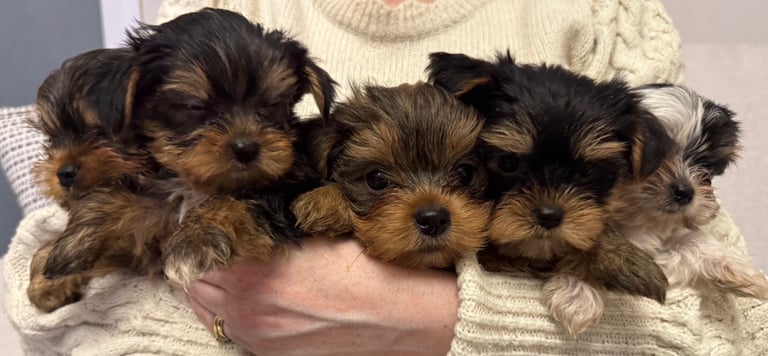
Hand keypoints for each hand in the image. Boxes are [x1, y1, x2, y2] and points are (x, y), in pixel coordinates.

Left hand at [187, 236, 458, 355]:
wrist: (402, 315)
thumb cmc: (369, 267)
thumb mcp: (317, 231)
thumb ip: (272, 225)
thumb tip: (245, 212)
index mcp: (256, 273)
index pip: (198, 248)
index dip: (204, 229)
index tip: (214, 219)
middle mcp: (248, 311)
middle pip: (195, 281)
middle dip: (205, 260)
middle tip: (222, 243)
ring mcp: (259, 339)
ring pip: (208, 310)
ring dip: (214, 288)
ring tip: (234, 271)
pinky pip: (232, 333)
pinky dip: (233, 314)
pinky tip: (253, 299)